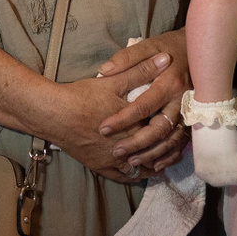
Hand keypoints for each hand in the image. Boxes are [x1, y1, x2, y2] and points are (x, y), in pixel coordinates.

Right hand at [38, 51, 185, 180]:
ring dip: (156, 163)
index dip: (175, 127)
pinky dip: (137, 174)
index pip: (162, 130)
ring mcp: (114, 161)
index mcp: (135, 125)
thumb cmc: (83, 96)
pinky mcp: (101, 167)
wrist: (53, 114)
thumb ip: (142, 70)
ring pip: (144, 168)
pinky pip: (125, 177)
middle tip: (179, 145)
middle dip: (169, 148)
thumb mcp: (114, 81)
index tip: (182, 123)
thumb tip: (166, 58)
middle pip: (155, 151)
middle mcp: (127, 147)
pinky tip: (143, 169)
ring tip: (166, 158)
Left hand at [96, 29, 191, 170]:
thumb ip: (127, 58)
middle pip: (159, 129)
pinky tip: (155, 165)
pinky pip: (183, 142)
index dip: (122, 120)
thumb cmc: (170, 47)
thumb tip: (104, 71)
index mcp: (168, 83)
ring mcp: (190, 112)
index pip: (142, 106)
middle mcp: (181, 100)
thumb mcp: (148, 45)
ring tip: (131, 162)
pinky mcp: (193, 118)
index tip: (103, 129)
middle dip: (137, 143)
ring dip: (152, 154)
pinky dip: (170, 156)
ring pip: (172, 140)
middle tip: (116, 152)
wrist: (201, 49)